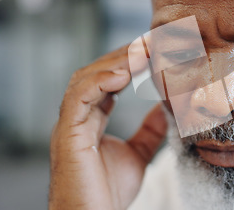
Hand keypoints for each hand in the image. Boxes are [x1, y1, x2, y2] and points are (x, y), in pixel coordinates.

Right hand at [49, 45, 166, 209]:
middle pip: (96, 73)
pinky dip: (98, 82)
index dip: (129, 63)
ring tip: (140, 51)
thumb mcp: (138, 154)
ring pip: (85, 79)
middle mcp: (79, 117)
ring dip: (114, 62)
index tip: (152, 49)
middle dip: (123, 55)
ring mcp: (70, 124)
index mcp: (92, 120)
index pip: (108, 81)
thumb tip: (166, 109)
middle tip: (149, 41)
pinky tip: (121, 74)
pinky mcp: (67, 134)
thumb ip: (149, 131)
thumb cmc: (108, 192)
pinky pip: (78, 98)